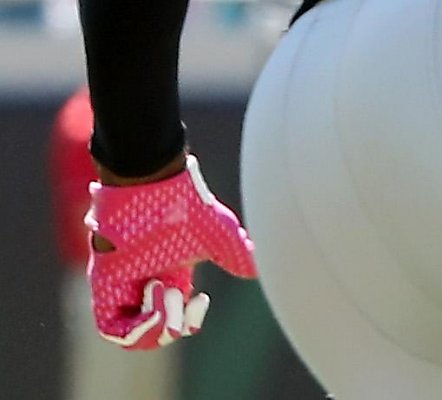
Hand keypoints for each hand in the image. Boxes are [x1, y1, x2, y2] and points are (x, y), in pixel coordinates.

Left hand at [86, 155, 257, 348]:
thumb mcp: (220, 237)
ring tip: (165, 291)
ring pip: (128, 336)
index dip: (187, 324)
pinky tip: (155, 291)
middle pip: (150, 334)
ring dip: (154, 326)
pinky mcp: (106, 284)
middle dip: (171, 330)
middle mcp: (145, 286)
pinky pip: (110, 328)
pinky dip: (134, 325)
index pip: (172, 322)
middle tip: (181, 299)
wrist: (158, 185)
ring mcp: (123, 287)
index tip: (202, 300)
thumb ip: (237, 257)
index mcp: (171, 278)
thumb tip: (255, 271)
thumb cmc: (188, 206)